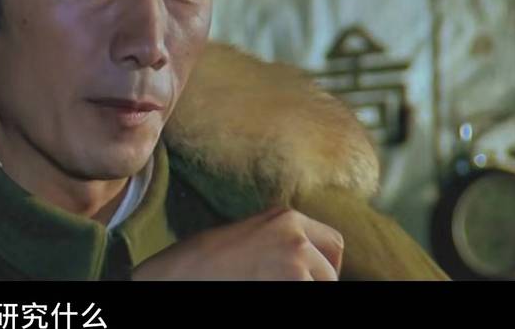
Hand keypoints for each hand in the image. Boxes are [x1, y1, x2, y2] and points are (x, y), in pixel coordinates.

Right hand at [132, 207, 343, 280]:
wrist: (182, 273)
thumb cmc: (208, 260)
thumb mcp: (251, 235)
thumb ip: (281, 240)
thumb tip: (308, 261)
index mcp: (287, 217)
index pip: (332, 243)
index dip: (326, 266)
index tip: (313, 278)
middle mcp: (296, 234)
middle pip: (331, 269)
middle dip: (320, 282)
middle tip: (294, 287)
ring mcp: (296, 259)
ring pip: (322, 284)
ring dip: (304, 290)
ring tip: (269, 287)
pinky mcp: (293, 282)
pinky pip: (308, 292)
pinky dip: (294, 297)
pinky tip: (265, 291)